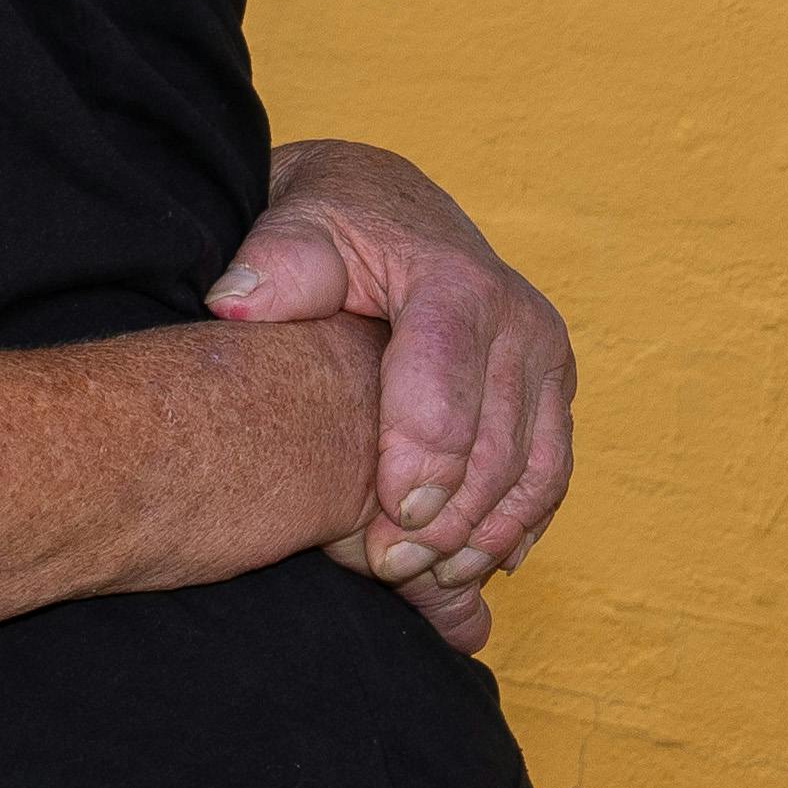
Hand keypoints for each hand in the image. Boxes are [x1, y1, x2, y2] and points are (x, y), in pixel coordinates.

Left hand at [214, 138, 573, 593]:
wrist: (389, 204)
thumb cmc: (330, 223)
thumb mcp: (297, 227)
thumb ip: (272, 266)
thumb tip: (234, 304)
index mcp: (456, 284)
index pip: (444, 388)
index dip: (420, 462)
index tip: (386, 524)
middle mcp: (519, 320)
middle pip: (496, 445)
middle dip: (448, 520)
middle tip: (390, 570)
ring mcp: (545, 357)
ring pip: (535, 470)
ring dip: (487, 536)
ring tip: (428, 582)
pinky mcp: (553, 387)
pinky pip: (551, 472)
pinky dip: (518, 525)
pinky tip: (473, 566)